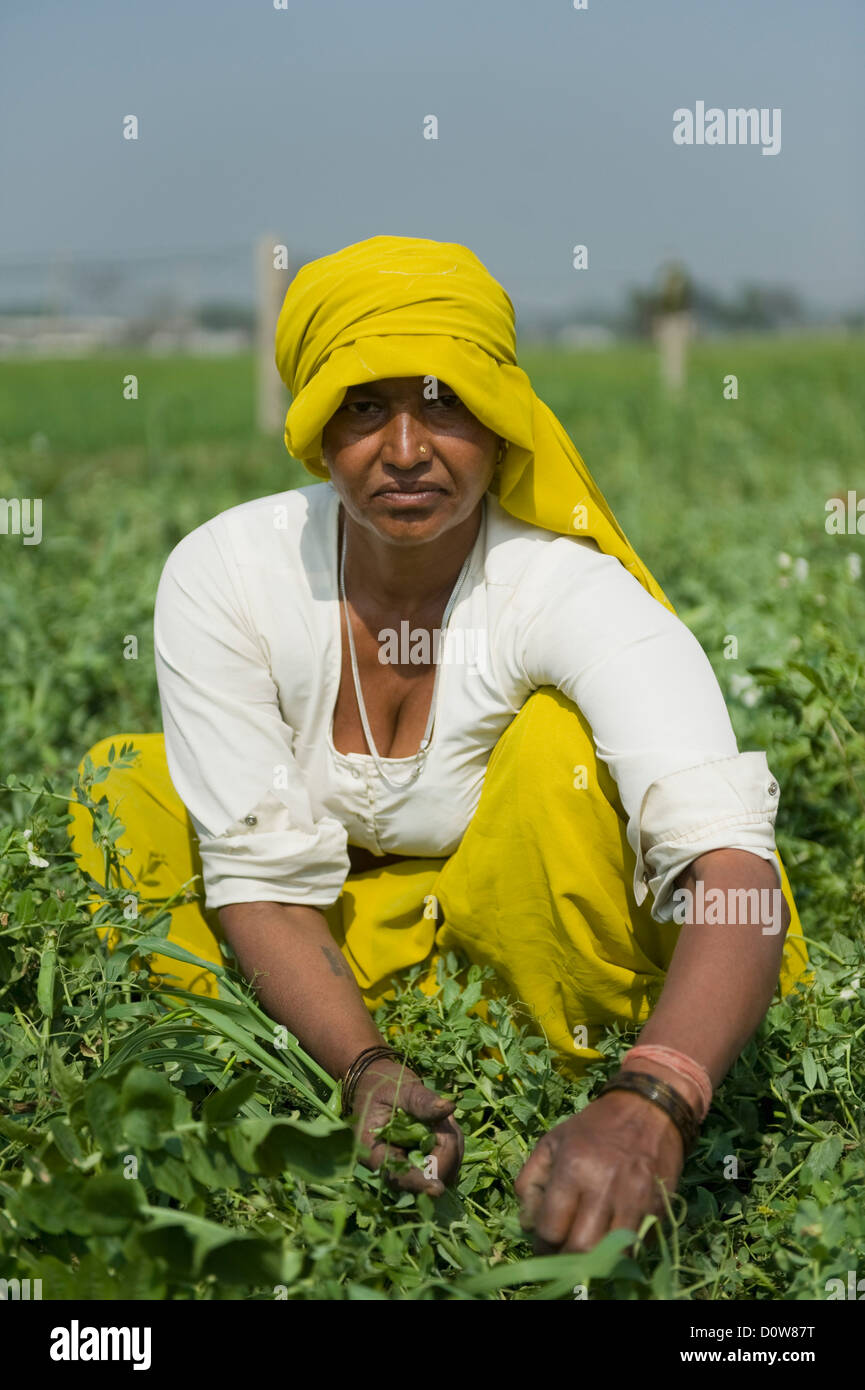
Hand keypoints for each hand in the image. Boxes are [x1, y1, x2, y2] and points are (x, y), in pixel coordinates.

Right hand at [350, 1056, 463, 1196]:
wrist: (376, 1086)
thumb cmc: (382, 1084)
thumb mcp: (400, 1088)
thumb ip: (422, 1101)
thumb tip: (449, 1107)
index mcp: (373, 1151)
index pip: (395, 1175)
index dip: (417, 1183)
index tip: (436, 1189)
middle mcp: (390, 1166)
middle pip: (425, 1176)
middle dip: (445, 1151)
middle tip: (445, 1121)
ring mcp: (409, 1167)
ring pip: (441, 1172)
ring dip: (451, 1147)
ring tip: (441, 1119)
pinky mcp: (422, 1164)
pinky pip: (446, 1163)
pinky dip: (452, 1145)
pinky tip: (443, 1125)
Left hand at [514, 1089, 684, 1252]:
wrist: (647, 1108)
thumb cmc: (593, 1128)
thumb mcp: (551, 1142)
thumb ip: (529, 1183)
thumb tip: (527, 1225)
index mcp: (573, 1168)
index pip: (550, 1229)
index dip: (541, 1246)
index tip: (543, 1245)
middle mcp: (604, 1187)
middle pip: (580, 1249)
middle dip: (566, 1259)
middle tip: (563, 1253)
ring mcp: (634, 1200)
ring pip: (610, 1255)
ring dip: (595, 1259)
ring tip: (587, 1248)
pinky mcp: (658, 1208)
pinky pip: (636, 1246)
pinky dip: (621, 1249)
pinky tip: (611, 1235)